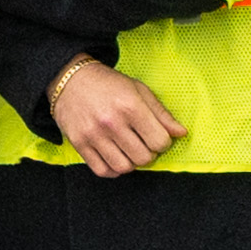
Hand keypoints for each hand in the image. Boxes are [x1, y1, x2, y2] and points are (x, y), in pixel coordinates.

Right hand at [52, 63, 177, 179]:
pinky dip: (112, 169)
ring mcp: (94, 135)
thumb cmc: (108, 83)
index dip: (163, 142)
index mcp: (130, 106)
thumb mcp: (138, 90)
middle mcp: (112, 122)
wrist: (69, 79)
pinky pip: (102, 170)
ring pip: (124, 167)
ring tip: (128, 150)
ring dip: (131, 162)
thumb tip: (181, 133)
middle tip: (142, 142)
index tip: (155, 135)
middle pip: (143, 158)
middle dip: (148, 153)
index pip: (160, 142)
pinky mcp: (79, 144)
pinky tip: (115, 157)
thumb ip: (161, 113)